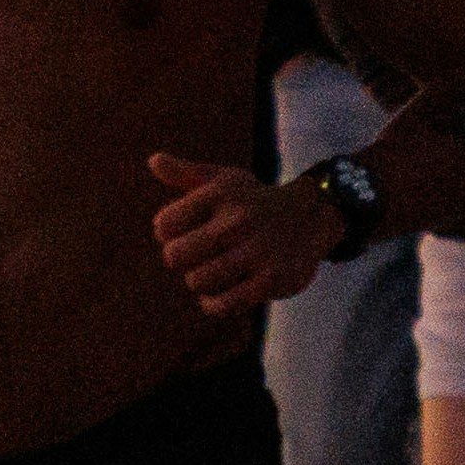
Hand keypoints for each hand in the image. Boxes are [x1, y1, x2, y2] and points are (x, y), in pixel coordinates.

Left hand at [148, 152, 342, 317]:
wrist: (311, 216)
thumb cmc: (254, 201)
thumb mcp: (224, 180)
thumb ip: (186, 173)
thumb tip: (153, 161)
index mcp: (220, 195)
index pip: (164, 224)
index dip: (167, 232)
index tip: (183, 231)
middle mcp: (237, 221)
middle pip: (174, 256)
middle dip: (179, 259)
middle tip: (195, 255)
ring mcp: (255, 252)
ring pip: (197, 280)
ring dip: (198, 280)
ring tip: (210, 272)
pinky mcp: (270, 280)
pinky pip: (223, 303)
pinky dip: (212, 304)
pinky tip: (216, 295)